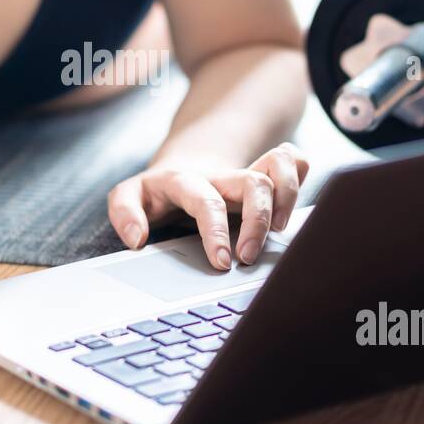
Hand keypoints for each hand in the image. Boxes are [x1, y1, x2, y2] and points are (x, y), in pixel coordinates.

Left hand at [107, 142, 310, 270]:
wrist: (179, 172)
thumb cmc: (156, 192)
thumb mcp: (129, 196)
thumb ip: (123, 213)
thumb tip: (136, 239)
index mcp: (185, 181)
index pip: (206, 201)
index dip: (216, 231)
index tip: (223, 262)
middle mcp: (220, 174)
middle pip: (253, 183)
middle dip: (258, 222)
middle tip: (248, 258)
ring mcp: (245, 172)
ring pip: (279, 166)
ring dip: (287, 198)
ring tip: (279, 230)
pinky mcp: (264, 173)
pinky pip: (294, 161)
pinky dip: (300, 177)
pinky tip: (290, 208)